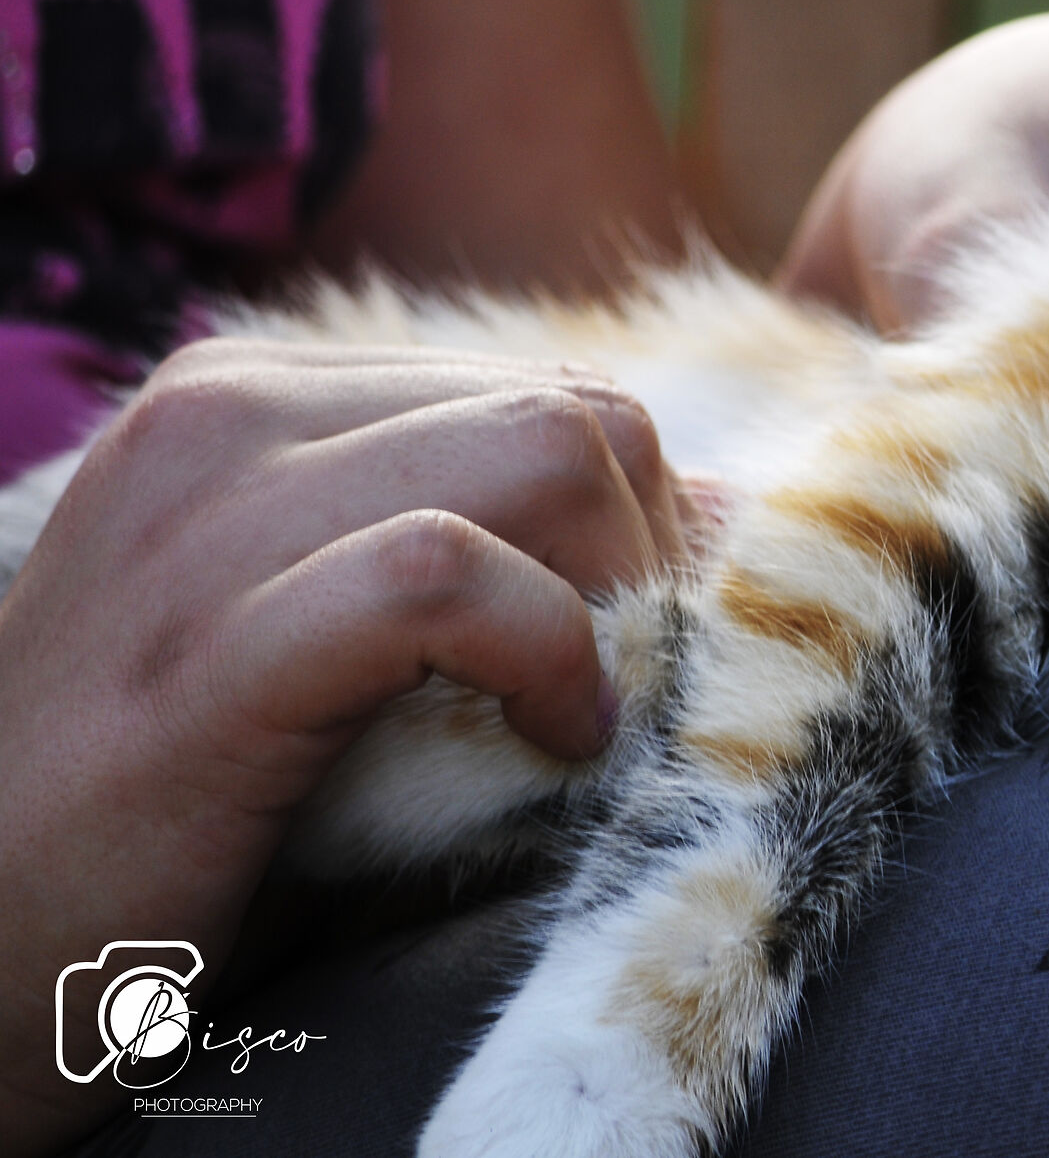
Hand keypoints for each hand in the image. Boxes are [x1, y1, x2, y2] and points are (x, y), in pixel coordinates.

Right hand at [0, 340, 688, 1153]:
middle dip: (645, 556)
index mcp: (256, 398)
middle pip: (573, 414)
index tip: (632, 643)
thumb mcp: (344, 635)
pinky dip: (547, 654)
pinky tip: (553, 739)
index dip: (636, 526)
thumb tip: (721, 507)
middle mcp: (226, 416)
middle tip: (612, 686)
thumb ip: (501, 550)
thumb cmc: (176, 803)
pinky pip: (451, 577)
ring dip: (613, 601)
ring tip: (578, 713)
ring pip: (544, 457)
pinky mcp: (211, 648)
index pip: (546, 396)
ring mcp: (207, 519)